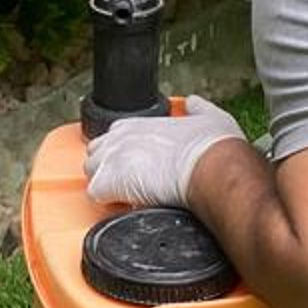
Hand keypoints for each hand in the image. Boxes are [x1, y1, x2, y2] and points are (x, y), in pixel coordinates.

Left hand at [82, 96, 246, 209]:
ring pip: (92, 173)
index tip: (138, 166)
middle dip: (110, 169)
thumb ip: (198, 108)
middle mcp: (120, 136)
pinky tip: (128, 204)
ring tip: (129, 196)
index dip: (124, 154)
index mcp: (139, 123)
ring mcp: (111, 157)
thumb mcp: (211, 117)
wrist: (212, 168)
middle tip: (131, 184)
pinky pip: (95, 193)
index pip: (114, 136)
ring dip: (107, 185)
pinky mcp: (108, 181)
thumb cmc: (215, 148)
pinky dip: (108, 201)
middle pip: (97, 153)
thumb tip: (193, 103)